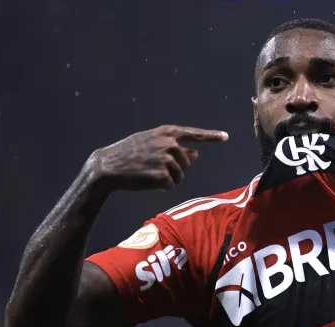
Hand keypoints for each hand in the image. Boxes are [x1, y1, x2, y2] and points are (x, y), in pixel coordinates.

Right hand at [87, 125, 227, 190]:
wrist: (108, 165)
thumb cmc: (130, 153)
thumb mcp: (151, 143)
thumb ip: (174, 146)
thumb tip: (196, 154)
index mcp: (167, 132)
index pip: (194, 134)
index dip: (211, 136)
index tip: (226, 137)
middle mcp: (169, 143)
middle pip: (187, 162)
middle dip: (176, 169)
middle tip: (154, 167)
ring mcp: (166, 159)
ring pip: (180, 175)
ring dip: (168, 178)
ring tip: (149, 173)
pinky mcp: (162, 174)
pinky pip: (171, 184)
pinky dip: (162, 186)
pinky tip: (148, 180)